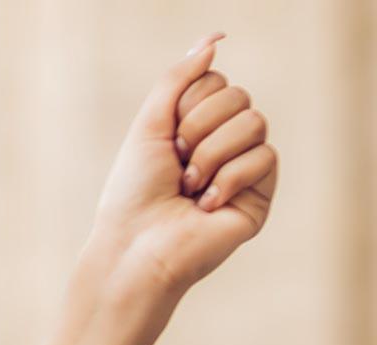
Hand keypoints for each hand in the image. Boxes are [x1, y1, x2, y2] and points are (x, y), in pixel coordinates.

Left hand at [87, 32, 277, 303]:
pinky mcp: (259, 197)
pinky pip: (265, 157)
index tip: (165, 142)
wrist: (134, 250)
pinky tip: (206, 206)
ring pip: (255, 122)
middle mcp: (224, 145)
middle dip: (199, 129)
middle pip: (238, 97)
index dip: (187, 107)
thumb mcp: (149, 125)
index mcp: (197, 127)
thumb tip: (214, 41)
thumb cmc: (133, 195)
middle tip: (176, 167)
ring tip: (189, 188)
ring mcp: (244, 170)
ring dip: (211, 154)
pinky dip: (229, 179)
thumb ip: (178, 78)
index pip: (215, 82)